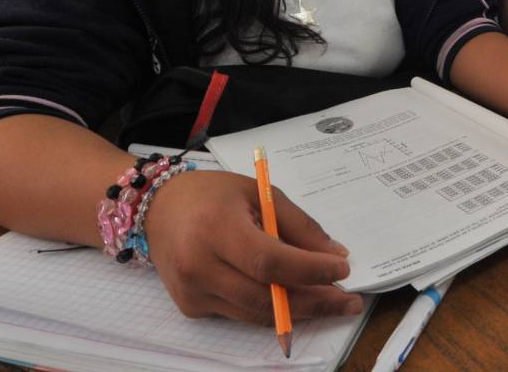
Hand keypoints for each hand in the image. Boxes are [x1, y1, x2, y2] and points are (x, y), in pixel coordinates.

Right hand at [145, 170, 363, 322]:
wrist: (158, 208)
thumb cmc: (214, 195)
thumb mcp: (260, 193)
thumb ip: (299, 225)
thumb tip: (335, 256)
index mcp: (216, 228)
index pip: (269, 261)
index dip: (309, 270)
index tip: (342, 270)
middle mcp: (198, 266)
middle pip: (265, 296)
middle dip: (313, 301)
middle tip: (348, 301)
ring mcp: (192, 292)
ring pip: (256, 313)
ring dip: (299, 311)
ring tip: (332, 302)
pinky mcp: (191, 307)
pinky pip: (241, 314)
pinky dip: (272, 308)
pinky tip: (295, 298)